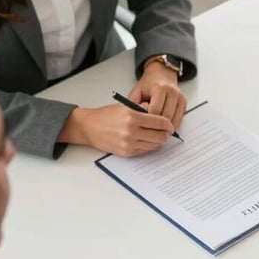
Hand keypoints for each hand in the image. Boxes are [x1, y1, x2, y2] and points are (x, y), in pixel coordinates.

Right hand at [59, 104, 174, 155]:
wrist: (89, 127)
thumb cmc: (107, 115)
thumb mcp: (126, 106)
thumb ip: (143, 110)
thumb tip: (160, 114)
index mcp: (133, 116)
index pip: (160, 122)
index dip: (168, 124)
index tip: (170, 125)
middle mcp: (131, 131)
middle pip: (160, 136)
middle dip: (166, 134)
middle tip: (167, 132)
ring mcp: (129, 143)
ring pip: (154, 145)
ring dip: (159, 141)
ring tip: (158, 136)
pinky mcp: (126, 152)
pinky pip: (145, 150)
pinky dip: (149, 146)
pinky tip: (148, 141)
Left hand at [129, 61, 187, 130]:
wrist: (161, 75)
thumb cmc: (148, 85)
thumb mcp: (137, 91)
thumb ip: (133, 104)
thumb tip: (132, 120)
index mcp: (159, 88)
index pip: (155, 110)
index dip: (148, 120)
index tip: (143, 125)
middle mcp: (172, 92)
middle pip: (166, 116)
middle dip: (158, 126)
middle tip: (150, 132)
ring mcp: (180, 97)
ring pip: (174, 119)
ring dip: (166, 128)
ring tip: (156, 131)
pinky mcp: (184, 102)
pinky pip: (179, 119)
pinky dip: (172, 125)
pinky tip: (164, 127)